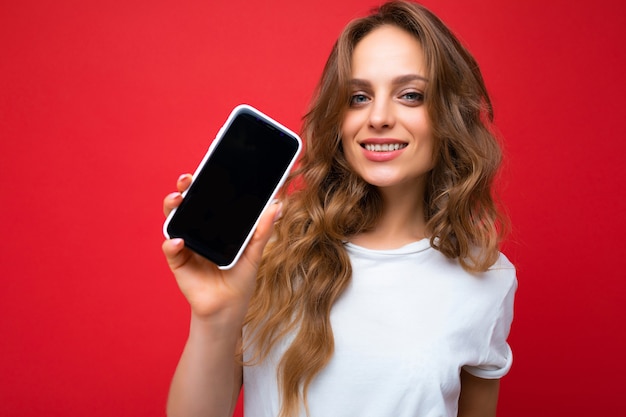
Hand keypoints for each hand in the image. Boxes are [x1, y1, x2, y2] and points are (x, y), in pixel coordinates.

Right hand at [162, 174, 279, 320]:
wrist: (228, 306)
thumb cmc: (239, 279)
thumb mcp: (254, 252)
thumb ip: (263, 230)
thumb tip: (277, 206)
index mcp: (213, 225)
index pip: (206, 199)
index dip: (203, 184)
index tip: (205, 170)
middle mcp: (197, 231)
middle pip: (186, 204)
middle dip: (183, 189)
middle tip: (187, 180)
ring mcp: (186, 245)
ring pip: (173, 221)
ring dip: (171, 208)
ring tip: (176, 201)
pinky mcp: (178, 261)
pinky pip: (170, 248)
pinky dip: (172, 243)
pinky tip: (179, 241)